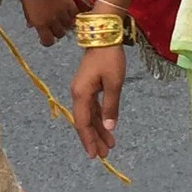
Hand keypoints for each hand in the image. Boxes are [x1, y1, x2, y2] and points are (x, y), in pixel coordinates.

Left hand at [20, 0, 74, 44]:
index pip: (47, 41)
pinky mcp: (70, 3)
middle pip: (60, 34)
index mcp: (39, 23)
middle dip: (57, 31)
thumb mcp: (25, 6)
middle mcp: (52, 20)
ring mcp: (62, 12)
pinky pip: (75, 14)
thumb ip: (30, 18)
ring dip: (66, 23)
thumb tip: (31, 26)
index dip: (47, 41)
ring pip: (69, 25)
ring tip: (62, 18)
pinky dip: (73, 15)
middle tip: (54, 25)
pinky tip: (69, 11)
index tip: (46, 37)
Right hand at [69, 44, 125, 158]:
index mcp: (81, 94)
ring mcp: (82, 90)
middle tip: (104, 155)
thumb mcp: (113, 84)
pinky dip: (99, 118)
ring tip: (109, 145)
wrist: (104, 36)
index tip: (94, 155)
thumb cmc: (110, 58)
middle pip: (84, 121)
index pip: (82, 122)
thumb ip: (110, 107)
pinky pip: (92, 108)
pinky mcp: (89, 86)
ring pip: (89, 116)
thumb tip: (109, 128)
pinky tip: (106, 128)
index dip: (87, 139)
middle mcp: (78, 94)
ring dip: (98, 130)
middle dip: (93, 139)